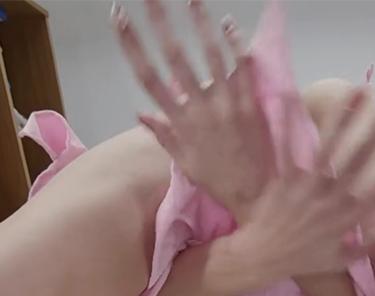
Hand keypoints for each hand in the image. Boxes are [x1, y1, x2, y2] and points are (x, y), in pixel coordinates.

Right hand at [112, 0, 271, 217]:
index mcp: (179, 121)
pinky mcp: (249, 104)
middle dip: (159, 24)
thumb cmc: (217, 180)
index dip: (131, 46)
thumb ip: (164, 134)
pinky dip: (235, 45)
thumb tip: (140, 113)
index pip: (148, 77)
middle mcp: (199, 108)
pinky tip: (229, 23)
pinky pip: (242, 69)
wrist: (255, 196)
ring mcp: (225, 104)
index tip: (119, 20)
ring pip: (210, 56)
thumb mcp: (184, 162)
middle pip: (175, 58)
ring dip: (199, 25)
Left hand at [230, 86, 374, 278]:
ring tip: (362, 90)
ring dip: (347, 117)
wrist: (262, 259)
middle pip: (365, 155)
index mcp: (350, 216)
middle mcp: (333, 198)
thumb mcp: (341, 260)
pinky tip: (294, 98)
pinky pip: (286, 149)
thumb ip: (372, 247)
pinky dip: (288, 125)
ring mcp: (308, 187)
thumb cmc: (303, 260)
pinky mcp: (283, 180)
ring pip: (331, 146)